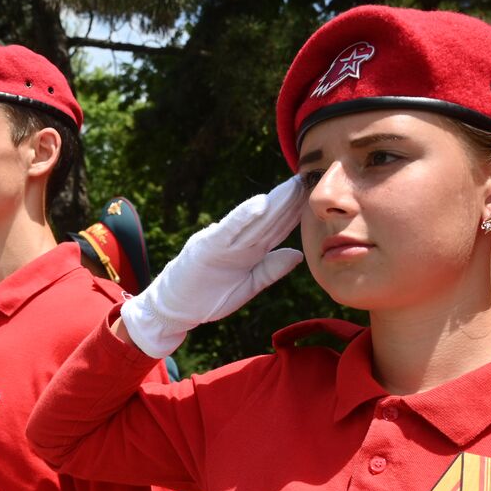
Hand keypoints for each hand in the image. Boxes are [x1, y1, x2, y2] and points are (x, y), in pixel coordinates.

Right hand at [119, 176, 306, 357]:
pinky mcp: (207, 246)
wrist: (176, 309)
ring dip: (273, 203)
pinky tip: (259, 204)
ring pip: (253, 221)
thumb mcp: (247, 287)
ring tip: (292, 186)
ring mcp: (222, 242)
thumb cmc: (208, 297)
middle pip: (269, 220)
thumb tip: (298, 255)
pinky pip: (228, 230)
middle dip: (289, 201)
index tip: (315, 198)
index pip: (277, 228)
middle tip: (310, 180)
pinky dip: (243, 217)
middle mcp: (238, 242)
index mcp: (249, 251)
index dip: (295, 214)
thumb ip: (270, 270)